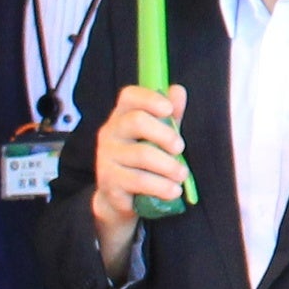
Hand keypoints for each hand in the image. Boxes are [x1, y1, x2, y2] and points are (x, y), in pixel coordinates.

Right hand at [88, 83, 189, 258]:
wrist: (121, 198)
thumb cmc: (144, 161)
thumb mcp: (159, 137)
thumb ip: (170, 116)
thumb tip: (178, 91)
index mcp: (122, 116)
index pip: (129, 96)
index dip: (150, 98)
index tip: (169, 109)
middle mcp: (109, 133)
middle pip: (137, 121)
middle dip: (166, 134)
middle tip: (180, 149)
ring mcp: (106, 157)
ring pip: (142, 154)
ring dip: (169, 166)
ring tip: (182, 175)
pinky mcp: (109, 182)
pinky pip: (139, 181)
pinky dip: (161, 186)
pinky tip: (173, 190)